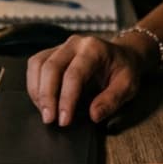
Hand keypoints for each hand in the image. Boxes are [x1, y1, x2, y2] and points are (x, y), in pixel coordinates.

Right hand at [26, 34, 144, 125]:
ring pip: (38, 64)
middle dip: (47, 96)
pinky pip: (36, 64)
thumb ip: (112, 100)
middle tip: (49, 119)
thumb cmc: (124, 71)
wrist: (122, 55)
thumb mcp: (128, 86)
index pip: (74, 74)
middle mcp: (75, 43)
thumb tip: (93, 115)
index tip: (64, 120)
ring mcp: (61, 46)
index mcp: (94, 48)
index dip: (67, 99)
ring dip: (37, 90)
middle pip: (51, 67)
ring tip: (44, 112)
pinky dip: (34, 84)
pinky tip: (41, 101)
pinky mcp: (53, 52)